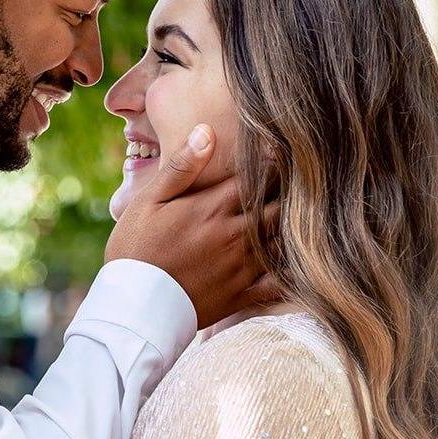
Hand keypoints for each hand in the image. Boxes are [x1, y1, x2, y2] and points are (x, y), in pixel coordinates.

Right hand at [104, 124, 281, 327]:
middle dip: (290, 194)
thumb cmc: (135, 249)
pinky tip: (300, 265)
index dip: (275, 163)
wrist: (132, 307)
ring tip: (305, 217)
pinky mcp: (241, 294)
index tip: (284, 154)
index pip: (259, 176)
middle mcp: (235, 234)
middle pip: (278, 206)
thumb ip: (181, 167)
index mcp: (214, 207)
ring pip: (283, 241)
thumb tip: (207, 131)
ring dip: (294, 229)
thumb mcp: (149, 202)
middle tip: (301, 184)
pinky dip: (293, 274)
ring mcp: (241, 266)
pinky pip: (278, 284)